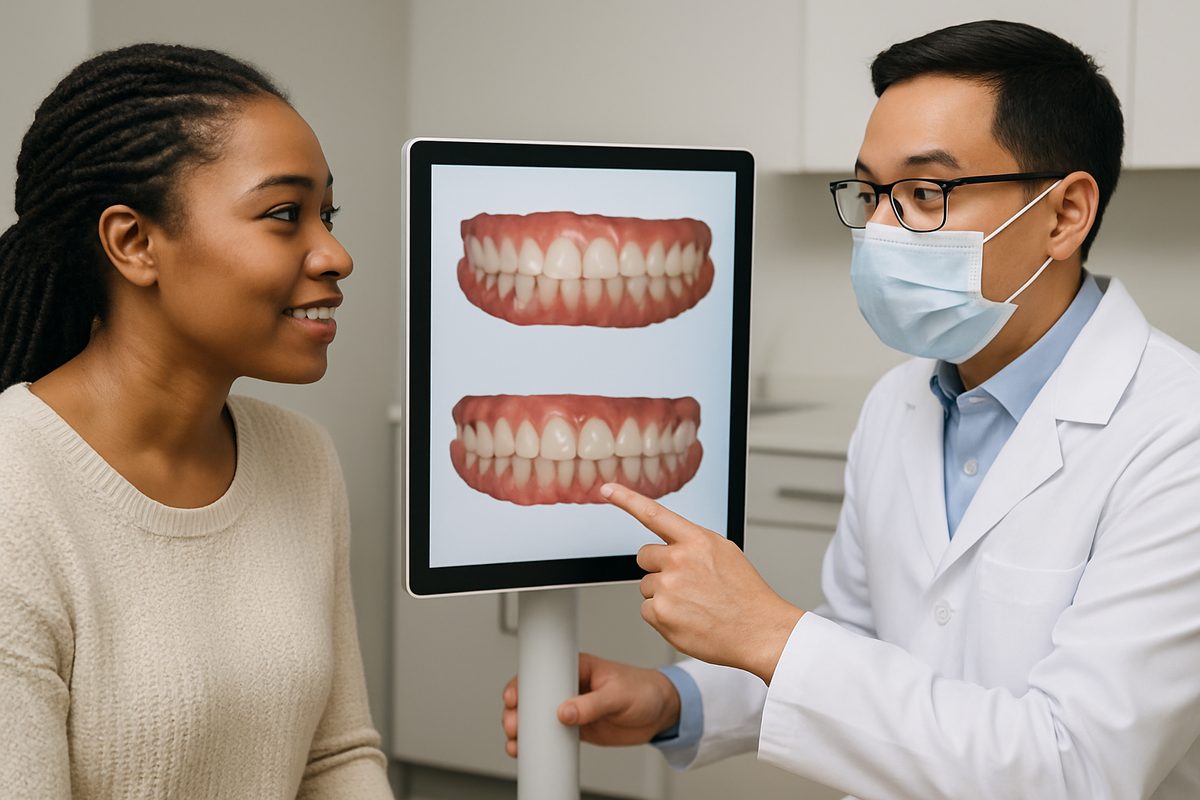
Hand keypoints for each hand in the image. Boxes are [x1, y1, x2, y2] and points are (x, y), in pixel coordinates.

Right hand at [502, 652, 680, 756]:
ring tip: (516, 742)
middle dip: (518, 710)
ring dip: (523, 728)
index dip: (524, 684)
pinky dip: (537, 742)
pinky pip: (551, 734)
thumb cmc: (644, 691)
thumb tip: (564, 712)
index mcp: (578, 667)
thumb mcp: (618, 695)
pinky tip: (527, 750)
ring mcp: (572, 707)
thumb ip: (592, 704)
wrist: (662, 712)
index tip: (513, 698)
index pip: (543, 672)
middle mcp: (570, 686)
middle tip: (514, 724)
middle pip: (534, 696)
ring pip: (538, 716)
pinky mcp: (577, 727)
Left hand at [602, 482, 804, 683]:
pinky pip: (647, 610)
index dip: (626, 499)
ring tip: (694, 605)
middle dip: (658, 569)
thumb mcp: (726, 554)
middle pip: (644, 557)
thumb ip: (695, 545)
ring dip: (663, 595)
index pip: (653, 513)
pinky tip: (688, 619)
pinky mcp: (660, 613)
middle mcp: (679, 559)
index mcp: (697, 540)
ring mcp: (668, 587)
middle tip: (686, 585)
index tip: (607, 489)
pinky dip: (663, 617)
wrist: (760, 632)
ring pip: (647, 586)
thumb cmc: (745, 596)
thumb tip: (672, 545)